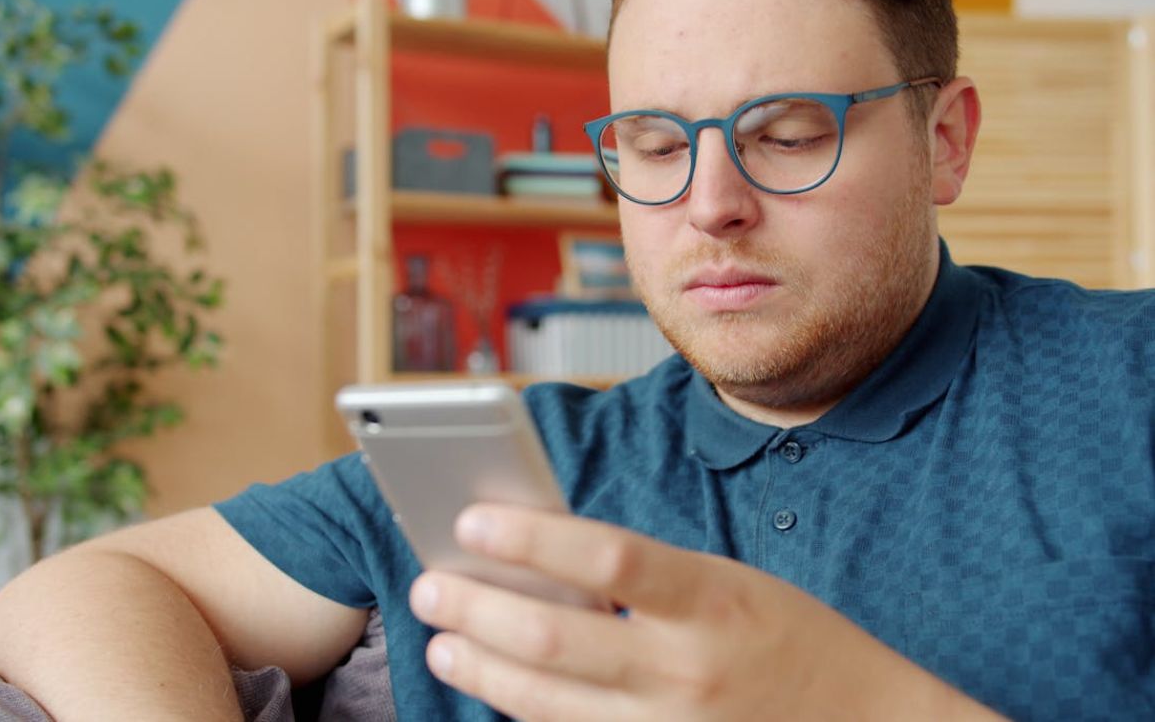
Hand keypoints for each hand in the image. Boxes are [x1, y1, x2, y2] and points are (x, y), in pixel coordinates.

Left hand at [409, 504, 1003, 720]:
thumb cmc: (790, 639)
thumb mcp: (728, 583)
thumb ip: (645, 574)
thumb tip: (541, 553)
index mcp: (713, 599)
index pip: (608, 558)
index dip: (530, 536)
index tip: (469, 519)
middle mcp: (688, 670)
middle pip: (553, 640)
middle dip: (476, 609)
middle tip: (430, 585)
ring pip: (546, 703)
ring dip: (481, 667)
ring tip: (443, 640)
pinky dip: (522, 713)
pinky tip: (493, 688)